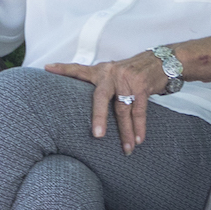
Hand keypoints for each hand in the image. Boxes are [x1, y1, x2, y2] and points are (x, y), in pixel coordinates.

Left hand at [44, 51, 177, 152]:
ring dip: (126, 132)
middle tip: (97, 136)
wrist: (162, 60)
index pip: (79, 69)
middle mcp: (112, 74)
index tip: (48, 68)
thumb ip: (102, 84)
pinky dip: (139, 127)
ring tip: (127, 148)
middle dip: (99, 118)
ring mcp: (128, 80)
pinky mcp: (143, 87)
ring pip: (124, 110)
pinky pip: (140, 111)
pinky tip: (138, 140)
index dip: (64, 69)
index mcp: (101, 71)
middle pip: (101, 98)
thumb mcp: (115, 72)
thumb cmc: (134, 71)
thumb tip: (87, 106)